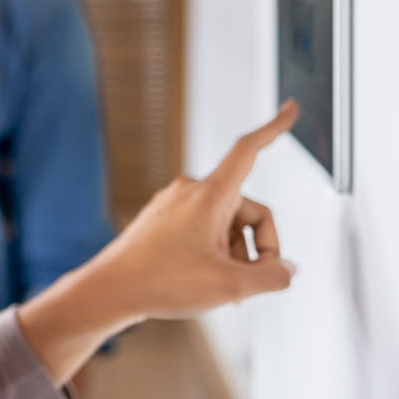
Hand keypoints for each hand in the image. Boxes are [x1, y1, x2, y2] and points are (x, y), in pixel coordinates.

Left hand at [17, 100, 298, 381]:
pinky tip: (204, 282)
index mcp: (210, 195)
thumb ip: (272, 276)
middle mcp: (191, 191)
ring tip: (221, 288)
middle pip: (250, 210)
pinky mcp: (163, 219)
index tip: (290, 107)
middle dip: (259, 247)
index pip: (249, 150)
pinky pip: (204, 229)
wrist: (109, 291)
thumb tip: (287, 270)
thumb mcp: (231, 286)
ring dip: (235, 255)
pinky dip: (214, 253)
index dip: (274, 128)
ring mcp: (175, 204)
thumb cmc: (162, 282)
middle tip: (251, 283)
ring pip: (227, 224)